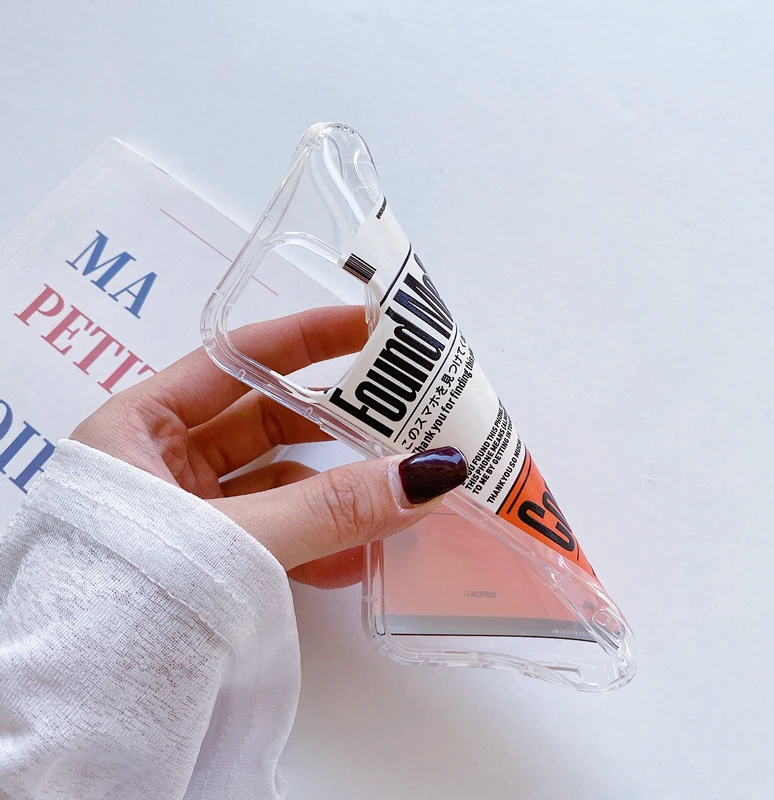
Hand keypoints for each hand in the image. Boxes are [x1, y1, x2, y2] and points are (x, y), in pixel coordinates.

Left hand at [71, 306, 466, 588]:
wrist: (77, 710)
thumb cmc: (125, 600)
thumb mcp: (232, 539)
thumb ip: (329, 508)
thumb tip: (427, 474)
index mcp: (139, 426)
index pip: (238, 360)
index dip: (307, 338)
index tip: (370, 327)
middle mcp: (161, 462)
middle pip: (268, 423)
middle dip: (337, 425)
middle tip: (401, 419)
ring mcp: (186, 514)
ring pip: (279, 486)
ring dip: (337, 496)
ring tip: (396, 497)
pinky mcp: (207, 562)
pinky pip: (275, 538)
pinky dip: (318, 545)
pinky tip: (360, 559)